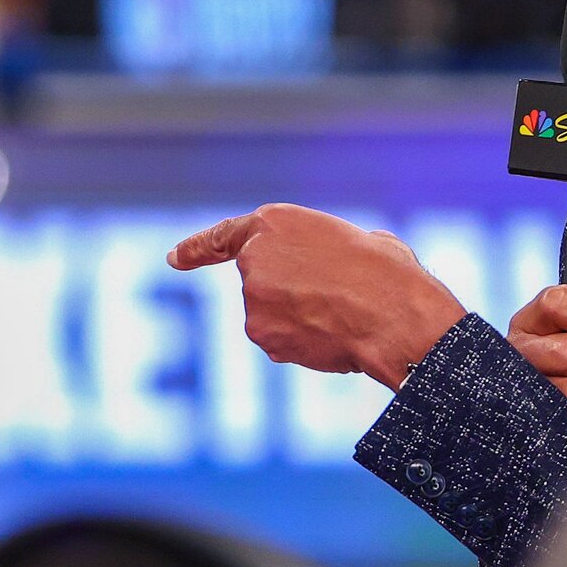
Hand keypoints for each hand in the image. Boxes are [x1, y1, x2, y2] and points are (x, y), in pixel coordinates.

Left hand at [169, 203, 466, 388]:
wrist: (392, 313)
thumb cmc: (387, 274)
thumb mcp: (357, 240)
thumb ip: (323, 252)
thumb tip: (328, 275)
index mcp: (275, 223)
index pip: (224, 237)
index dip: (197, 249)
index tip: (175, 259)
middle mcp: (253, 258)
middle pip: (261, 285)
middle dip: (289, 296)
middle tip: (336, 298)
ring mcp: (251, 298)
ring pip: (271, 317)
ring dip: (300, 320)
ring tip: (341, 314)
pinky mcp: (260, 332)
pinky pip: (280, 342)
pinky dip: (302, 344)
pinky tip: (332, 336)